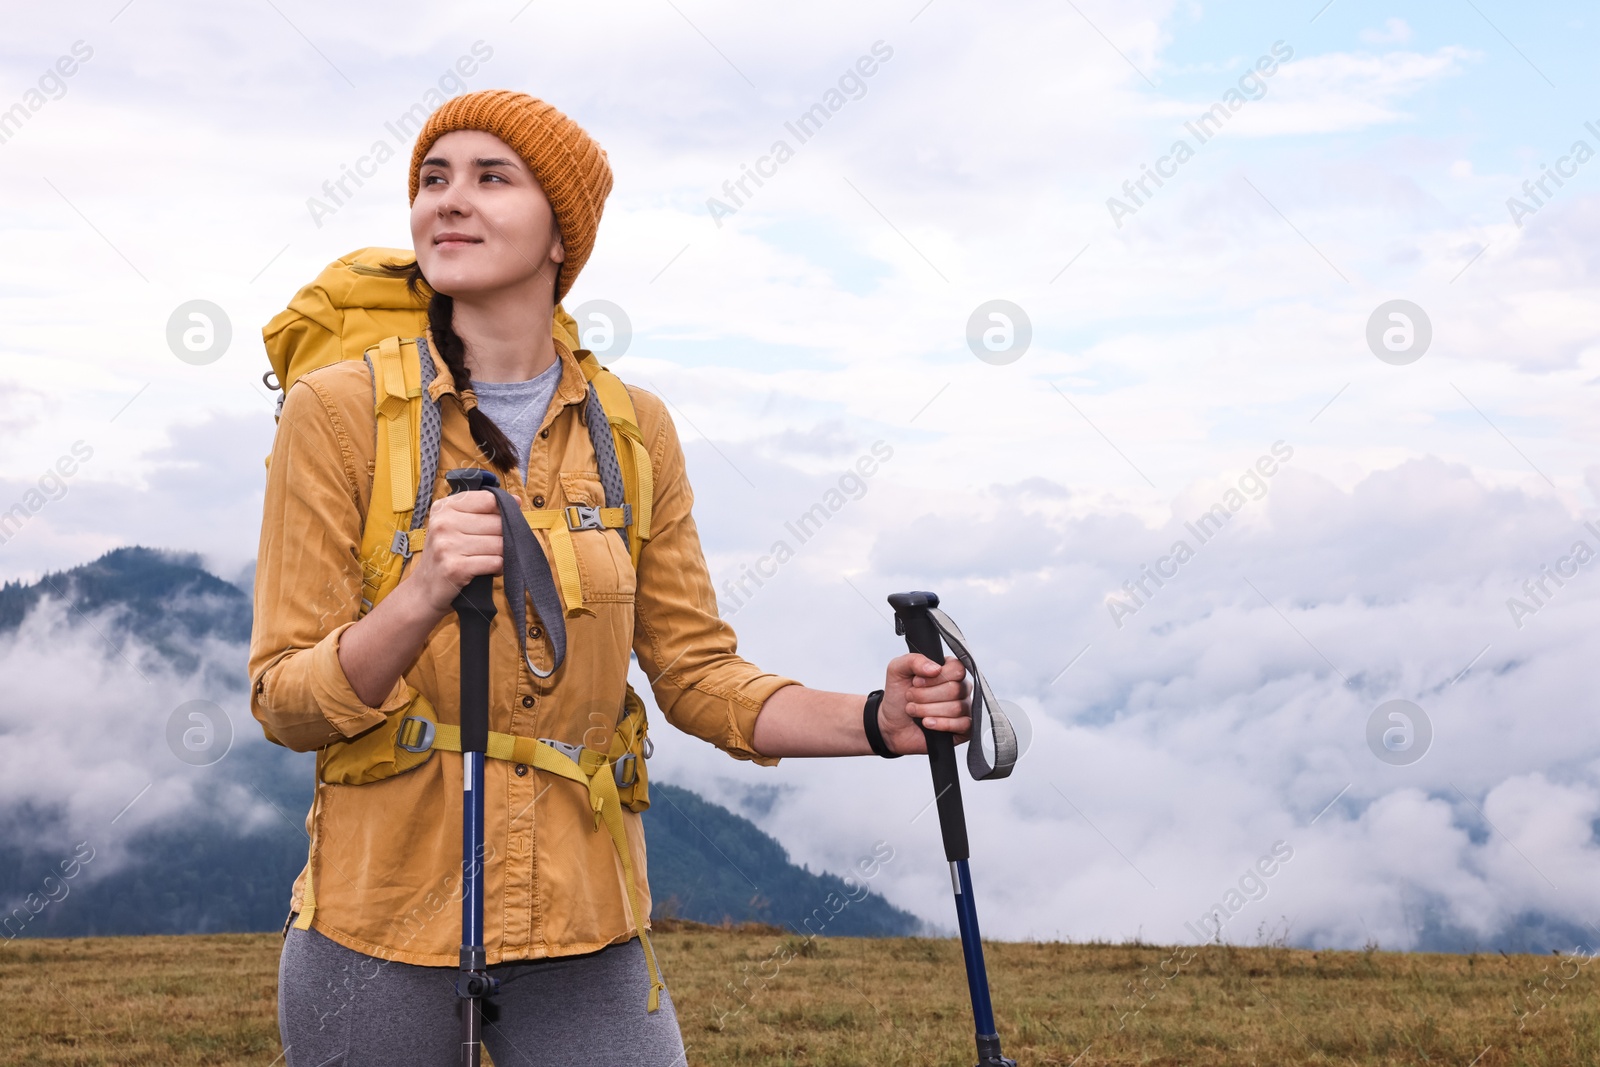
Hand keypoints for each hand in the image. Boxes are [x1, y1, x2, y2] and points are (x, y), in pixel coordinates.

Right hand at [408, 490, 503, 616]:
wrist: (424, 589)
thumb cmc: (447, 554)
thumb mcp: (455, 526)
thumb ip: (482, 511)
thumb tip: (517, 501)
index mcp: (445, 507)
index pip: (487, 499)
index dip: (503, 510)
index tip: (506, 518)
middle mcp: (443, 523)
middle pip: (497, 523)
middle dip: (503, 537)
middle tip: (493, 547)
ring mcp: (447, 545)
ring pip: (499, 543)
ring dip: (502, 554)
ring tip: (489, 559)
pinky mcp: (455, 567)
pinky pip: (495, 562)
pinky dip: (498, 568)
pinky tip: (488, 570)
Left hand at [876, 653, 970, 755]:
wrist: (892, 724)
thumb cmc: (898, 696)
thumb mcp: (897, 670)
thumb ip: (914, 660)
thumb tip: (936, 668)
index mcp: (948, 670)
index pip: (957, 669)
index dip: (935, 678)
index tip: (916, 682)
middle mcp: (960, 687)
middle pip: (955, 689)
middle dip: (926, 696)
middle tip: (911, 697)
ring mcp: (963, 708)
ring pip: (956, 708)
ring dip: (928, 710)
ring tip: (914, 710)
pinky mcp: (963, 728)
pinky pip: (964, 725)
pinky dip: (941, 724)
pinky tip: (927, 722)